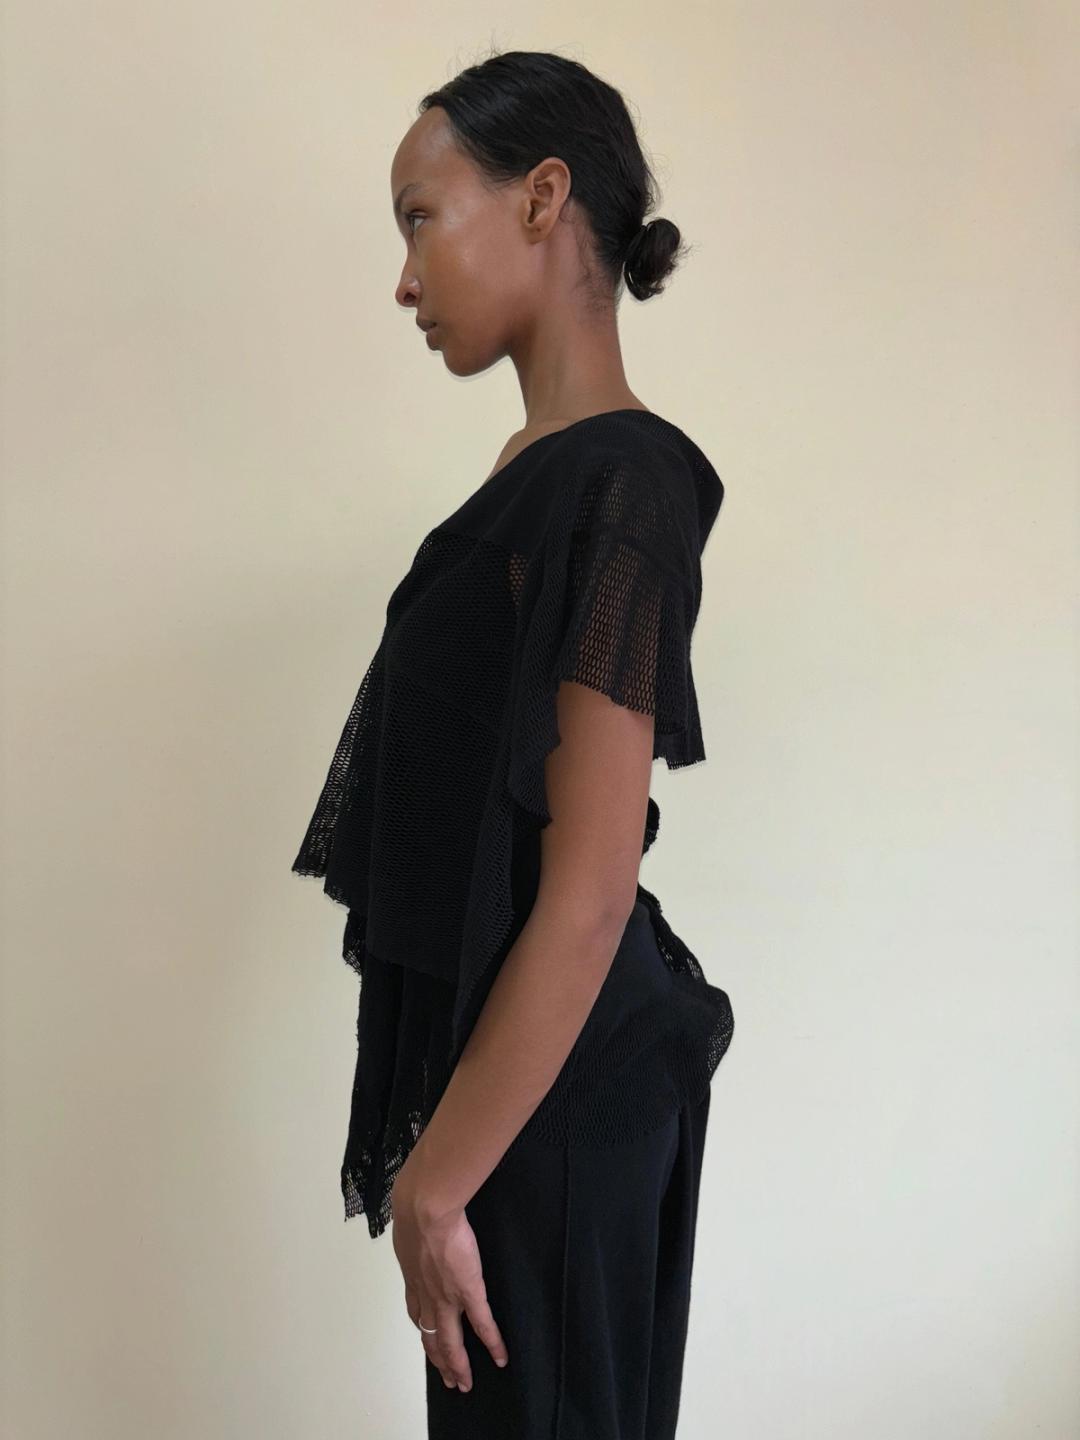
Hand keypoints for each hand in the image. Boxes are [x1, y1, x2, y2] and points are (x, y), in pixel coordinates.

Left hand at [390, 1162, 509, 1391]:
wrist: (425, 1210)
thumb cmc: (415, 1210)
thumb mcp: (408, 1229)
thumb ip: (413, 1237)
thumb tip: (413, 1231)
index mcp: (414, 1280)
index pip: (418, 1315)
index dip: (426, 1333)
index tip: (431, 1343)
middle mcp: (427, 1297)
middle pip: (432, 1339)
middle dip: (440, 1361)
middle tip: (449, 1380)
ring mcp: (447, 1298)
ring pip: (452, 1343)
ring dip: (457, 1365)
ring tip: (464, 1383)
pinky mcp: (469, 1292)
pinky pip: (482, 1325)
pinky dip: (492, 1344)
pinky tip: (500, 1357)